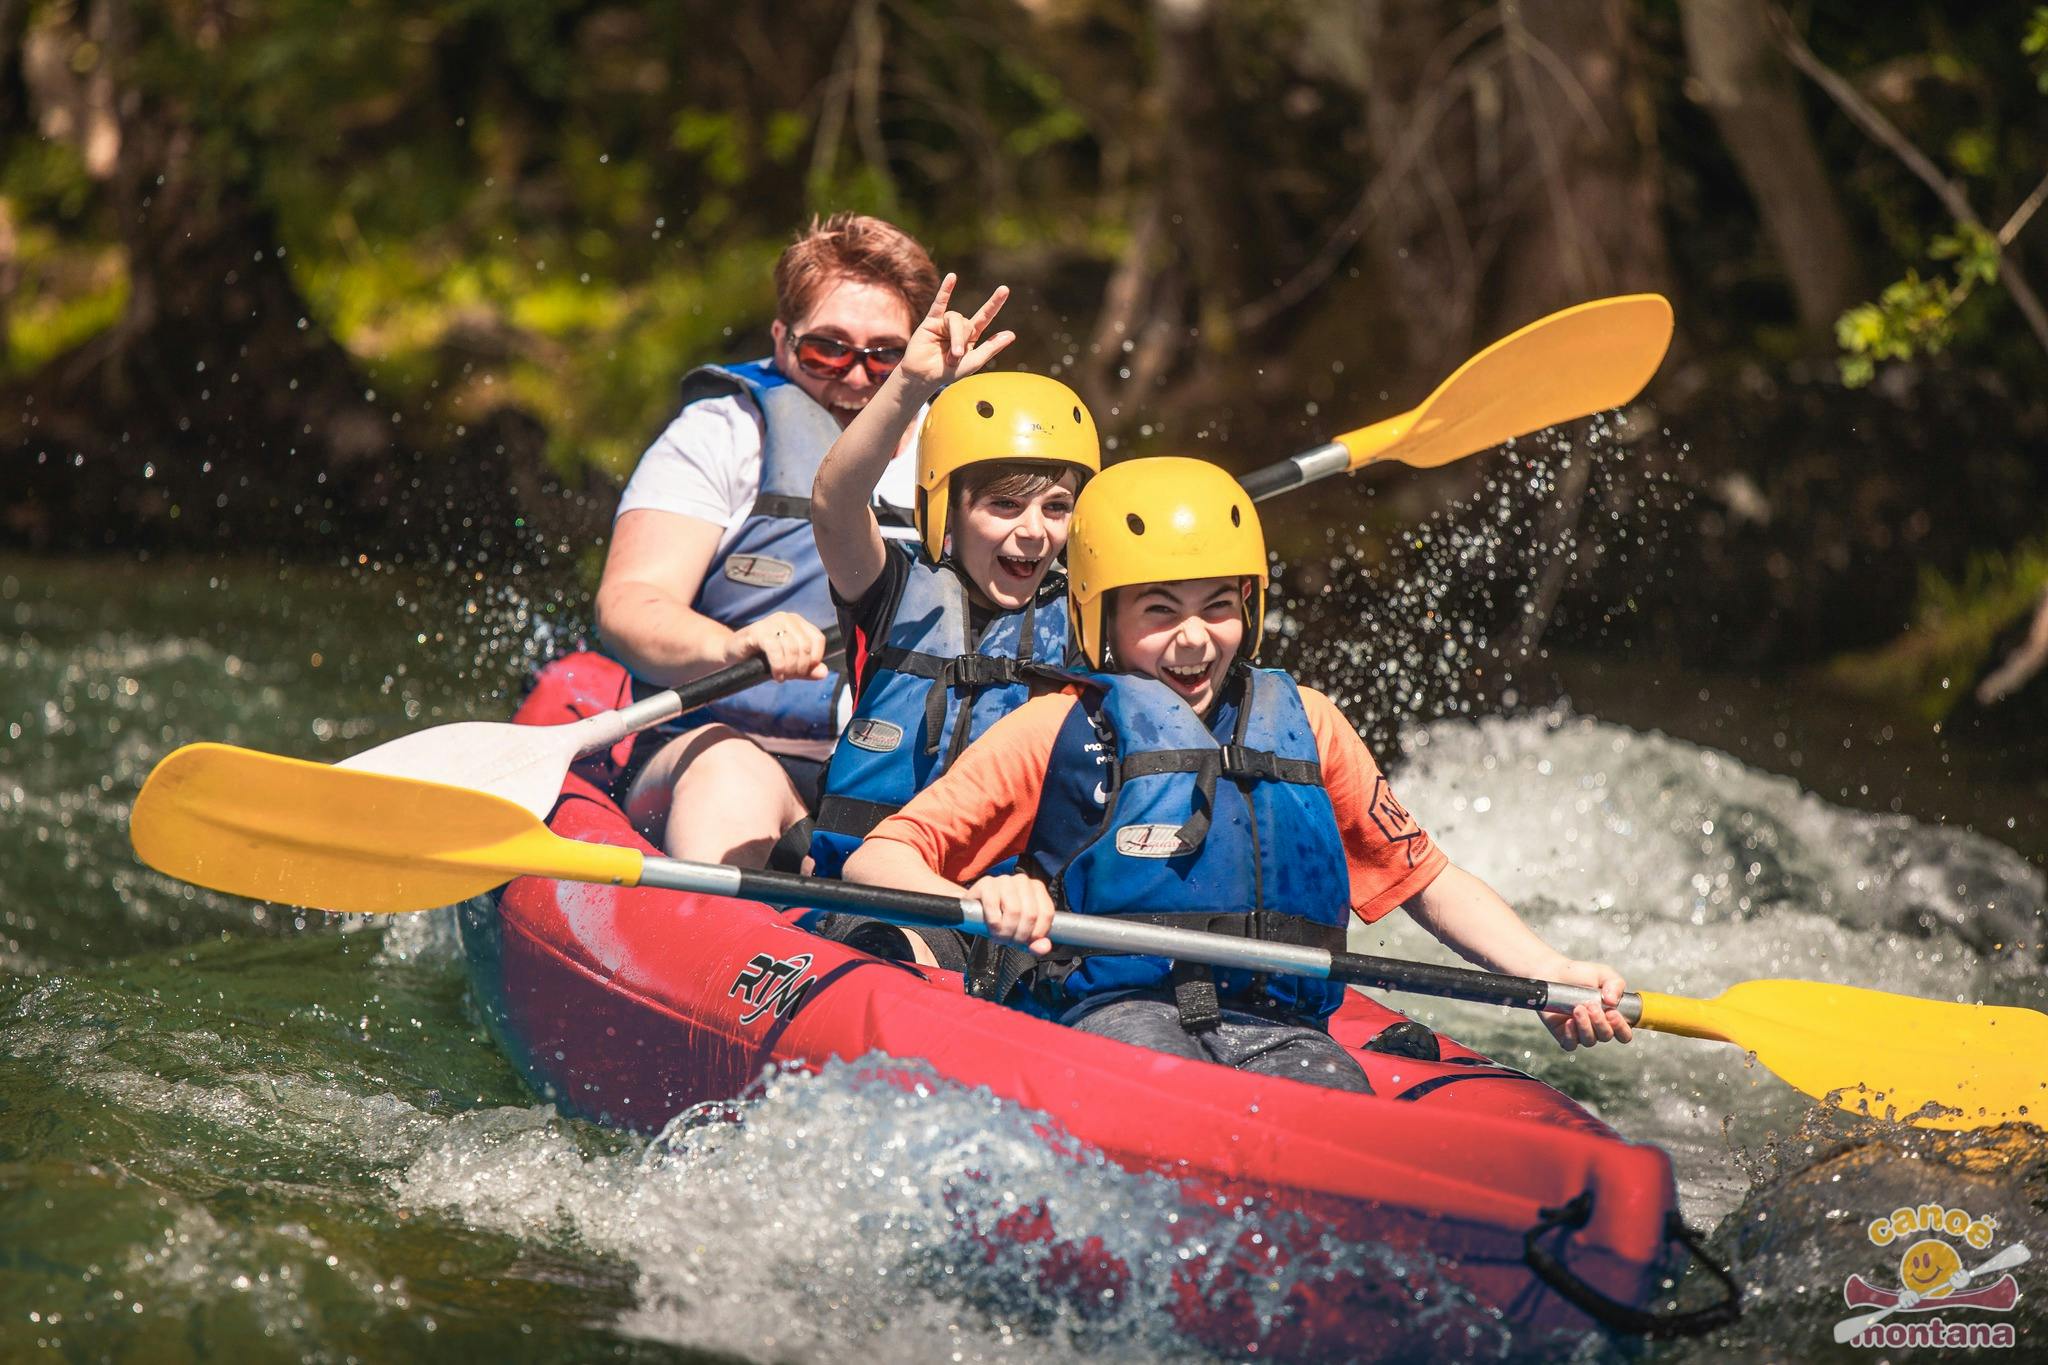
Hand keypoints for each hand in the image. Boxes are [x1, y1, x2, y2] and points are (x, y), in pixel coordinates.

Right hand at [725, 611, 827, 681]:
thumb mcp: (789, 664)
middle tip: (789, 676)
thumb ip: (807, 669)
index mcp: (797, 622)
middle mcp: (786, 618)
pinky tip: (776, 675)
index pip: (818, 639)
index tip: (803, 672)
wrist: (732, 654)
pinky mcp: (758, 631)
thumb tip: (823, 672)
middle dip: (800, 667)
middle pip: (806, 646)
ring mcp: (772, 622)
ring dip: (789, 669)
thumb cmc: (761, 658)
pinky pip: (775, 650)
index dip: (814, 660)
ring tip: (781, 676)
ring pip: (792, 649)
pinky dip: (778, 666)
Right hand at [896, 271, 1014, 392]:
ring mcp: (944, 323)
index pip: (985, 317)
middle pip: (967, 324)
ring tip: (950, 355)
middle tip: (955, 357)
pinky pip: (939, 303)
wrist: (924, 377)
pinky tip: (952, 277)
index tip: (1004, 290)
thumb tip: (1012, 334)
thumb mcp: (974, 362)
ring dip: (954, 338)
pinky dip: (946, 290)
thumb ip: (991, 347)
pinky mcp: (930, 321)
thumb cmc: (949, 373)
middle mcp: (958, 327)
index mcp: (971, 336)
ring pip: (955, 320)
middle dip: (962, 341)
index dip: (994, 304)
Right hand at [967, 872, 1054, 955]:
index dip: (1037, 933)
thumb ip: (1035, 942)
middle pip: (1030, 914)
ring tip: (999, 935)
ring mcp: (1005, 880)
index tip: (1027, 941)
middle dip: (1019, 935)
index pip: (1047, 913)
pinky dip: (993, 922)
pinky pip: (993, 906)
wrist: (974, 911)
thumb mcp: (1020, 932)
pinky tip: (991, 926)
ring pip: (1014, 910)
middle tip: (1009, 940)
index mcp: (1037, 888)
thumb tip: (1044, 947)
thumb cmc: (1001, 919)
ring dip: (1005, 931)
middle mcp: (1023, 881)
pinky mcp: (987, 883)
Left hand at [1541, 959, 1633, 1050]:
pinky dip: (1571, 1035)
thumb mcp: (1603, 974)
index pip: (1624, 1033)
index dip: (1621, 1028)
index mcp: (1611, 1016)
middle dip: (1600, 1022)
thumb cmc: (1580, 974)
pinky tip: (1568, 1021)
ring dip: (1585, 1026)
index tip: (1612, 1013)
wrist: (1554, 972)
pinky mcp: (1563, 1034)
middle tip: (1591, 1005)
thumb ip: (1615, 984)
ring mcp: (1581, 1032)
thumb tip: (1612, 1002)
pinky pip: (1570, 1044)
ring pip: (1589, 1041)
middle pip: (1606, 1036)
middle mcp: (1598, 1027)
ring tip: (1578, 1008)